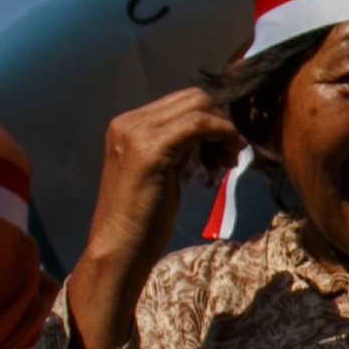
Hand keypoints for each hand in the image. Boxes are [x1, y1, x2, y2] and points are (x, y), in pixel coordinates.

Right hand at [87, 85, 240, 256]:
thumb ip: (176, 149)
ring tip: (226, 163)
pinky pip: (198, 124)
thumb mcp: (161, 174)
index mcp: (128, 126)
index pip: (181, 103)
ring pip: (198, 106)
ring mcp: (136, 133)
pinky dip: (222, 135)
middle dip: (220, 123)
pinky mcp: (149, 149)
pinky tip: (225, 161)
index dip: (211, 122)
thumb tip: (207, 135)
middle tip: (228, 158)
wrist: (120, 250)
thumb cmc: (142, 221)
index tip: (223, 151)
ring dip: (224, 130)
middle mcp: (128, 123)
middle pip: (193, 98)